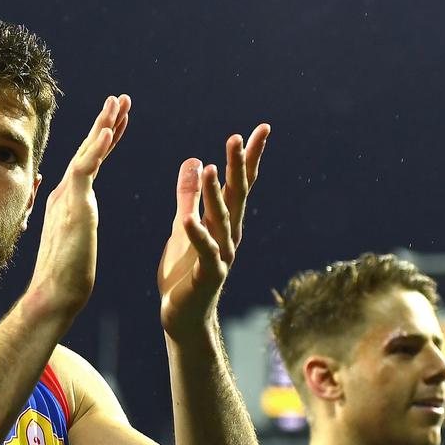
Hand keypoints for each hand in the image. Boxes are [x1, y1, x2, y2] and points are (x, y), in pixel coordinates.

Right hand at [26, 94, 129, 320]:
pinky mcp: (71, 205)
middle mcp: (65, 192)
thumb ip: (75, 220)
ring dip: (104, 125)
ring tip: (119, 103)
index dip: (105, 138)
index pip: (90, 161)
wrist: (56, 292)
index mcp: (69, 199)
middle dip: (106, 122)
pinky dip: (96, 148)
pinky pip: (84, 169)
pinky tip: (109, 130)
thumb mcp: (75, 238)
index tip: (119, 119)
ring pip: (86, 152)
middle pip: (88, 149)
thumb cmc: (66, 274)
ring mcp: (67, 196)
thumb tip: (77, 214)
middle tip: (121, 98)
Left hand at [158, 124, 269, 338]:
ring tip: (211, 167)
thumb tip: (196, 160)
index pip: (240, 183)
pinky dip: (197, 234)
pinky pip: (204, 251)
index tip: (261, 129)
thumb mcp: (183, 225)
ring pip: (221, 219)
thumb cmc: (184, 272)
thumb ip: (189, 195)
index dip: (249, 157)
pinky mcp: (207, 274)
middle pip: (237, 195)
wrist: (183, 316)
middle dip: (238, 166)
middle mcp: (230, 235)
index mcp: (224, 222)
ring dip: (217, 193)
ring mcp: (222, 255)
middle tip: (238, 137)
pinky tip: (190, 218)